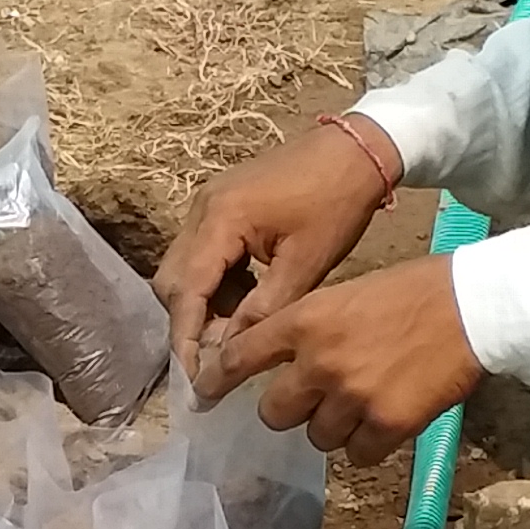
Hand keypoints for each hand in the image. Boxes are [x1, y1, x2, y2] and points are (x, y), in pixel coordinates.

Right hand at [156, 119, 395, 377]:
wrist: (356, 148)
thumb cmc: (338, 203)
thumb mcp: (306, 264)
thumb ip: (263, 310)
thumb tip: (230, 354)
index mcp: (221, 219)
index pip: (185, 291)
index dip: (186, 339)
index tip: (196, 380)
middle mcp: (202, 209)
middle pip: (173, 281)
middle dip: (190, 323)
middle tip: (219, 358)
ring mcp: (208, 203)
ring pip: (184, 269)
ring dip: (204, 305)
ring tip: (240, 330)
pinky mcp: (221, 204)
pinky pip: (202, 254)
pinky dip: (217, 284)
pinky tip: (247, 300)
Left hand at [203, 256, 482, 461]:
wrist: (472, 307)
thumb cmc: (412, 291)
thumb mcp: (345, 293)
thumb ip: (308, 330)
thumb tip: (281, 366)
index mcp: (305, 321)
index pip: (239, 357)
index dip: (217, 381)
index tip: (204, 395)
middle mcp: (319, 361)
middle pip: (273, 413)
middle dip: (290, 410)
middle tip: (316, 398)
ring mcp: (352, 396)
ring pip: (316, 437)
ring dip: (334, 427)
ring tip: (364, 402)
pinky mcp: (386, 425)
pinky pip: (357, 455)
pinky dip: (368, 444)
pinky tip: (387, 419)